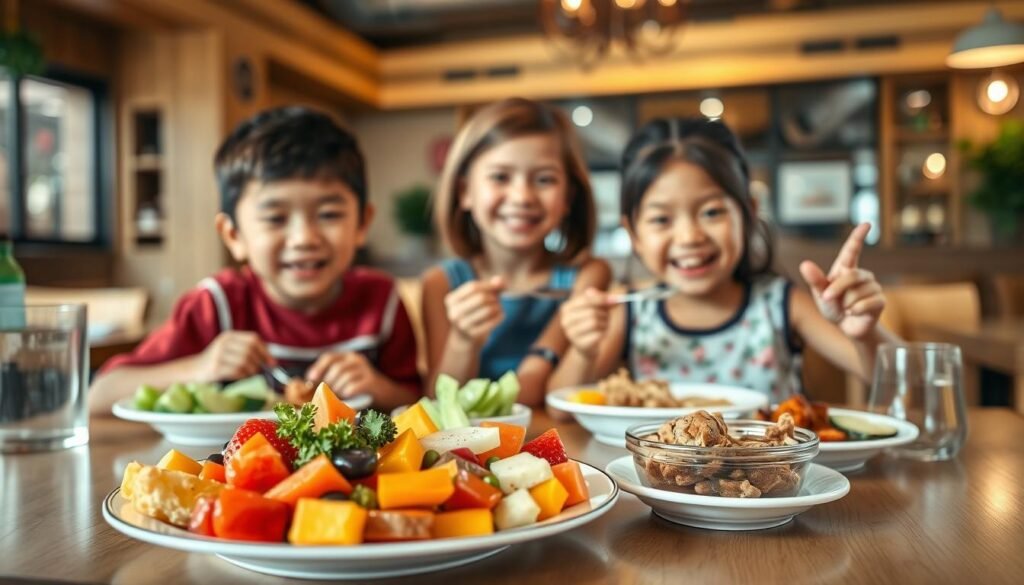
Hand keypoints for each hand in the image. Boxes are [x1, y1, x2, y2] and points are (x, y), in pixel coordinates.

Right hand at [194, 331, 271, 381]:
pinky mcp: (215, 367)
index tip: (272, 363)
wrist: (193, 369)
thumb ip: (247, 351)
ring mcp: (218, 354)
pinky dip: (243, 376)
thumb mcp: (230, 350)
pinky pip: (236, 371)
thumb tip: (271, 361)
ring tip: (249, 374)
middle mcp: (223, 342)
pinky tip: (241, 377)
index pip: (253, 338)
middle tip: (258, 371)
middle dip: (258, 362)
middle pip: (250, 350)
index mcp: (229, 335)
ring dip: (251, 371)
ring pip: (244, 361)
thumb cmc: (217, 361)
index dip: (265, 351)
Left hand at [306, 352, 379, 397]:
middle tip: (327, 393)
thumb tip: (309, 385)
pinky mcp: (372, 381)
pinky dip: (347, 394)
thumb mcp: (346, 379)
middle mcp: (357, 360)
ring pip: (344, 377)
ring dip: (338, 390)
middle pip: (336, 368)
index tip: (310, 379)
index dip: (318, 368)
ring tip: (339, 397)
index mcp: (348, 357)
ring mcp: (366, 369)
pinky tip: (348, 397)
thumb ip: (330, 378)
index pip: (329, 357)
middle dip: (329, 382)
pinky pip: (353, 387)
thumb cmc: (361, 388)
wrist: (388, 395)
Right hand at [444, 276, 504, 346]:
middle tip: (496, 300)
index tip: (498, 286)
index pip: (472, 287)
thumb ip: (492, 286)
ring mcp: (462, 325)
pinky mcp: (472, 335)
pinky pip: (492, 321)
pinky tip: (500, 315)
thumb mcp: (480, 296)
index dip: (488, 285)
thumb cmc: (474, 310)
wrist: (465, 337)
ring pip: (488, 310)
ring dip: (498, 306)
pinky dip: (500, 316)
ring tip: (498, 307)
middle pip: (480, 298)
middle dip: (493, 297)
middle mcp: (453, 313)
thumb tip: (501, 281)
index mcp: (451, 300)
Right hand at [560, 288, 610, 358]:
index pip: (585, 300)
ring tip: (604, 326)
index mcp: (567, 308)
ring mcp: (571, 333)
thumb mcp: (595, 309)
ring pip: (595, 322)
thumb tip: (611, 297)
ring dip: (604, 323)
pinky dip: (603, 333)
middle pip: (591, 311)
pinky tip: (601, 335)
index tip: (615, 300)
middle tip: (607, 317)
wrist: (586, 347)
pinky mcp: (579, 344)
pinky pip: (597, 334)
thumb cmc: (591, 325)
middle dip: (604, 313)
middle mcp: (565, 320)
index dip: (601, 299)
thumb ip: (601, 300)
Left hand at [799, 223, 884, 339]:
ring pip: (858, 292)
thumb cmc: (833, 307)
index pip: (852, 249)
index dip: (858, 236)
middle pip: (852, 275)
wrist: (846, 327)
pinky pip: (866, 303)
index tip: (867, 224)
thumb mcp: (820, 295)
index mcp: (845, 269)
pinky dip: (855, 311)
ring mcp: (873, 286)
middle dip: (837, 289)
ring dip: (846, 304)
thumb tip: (804, 264)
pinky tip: (853, 313)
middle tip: (827, 299)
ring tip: (845, 308)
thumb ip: (814, 280)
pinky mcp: (880, 300)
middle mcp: (862, 275)